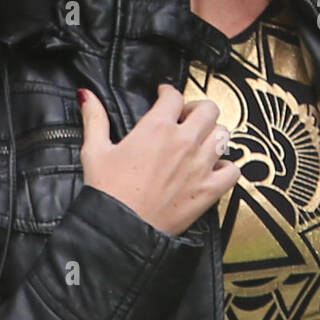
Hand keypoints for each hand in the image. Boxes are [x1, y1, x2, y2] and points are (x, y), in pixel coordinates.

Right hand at [78, 85, 239, 237]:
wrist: (121, 227)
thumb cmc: (108, 192)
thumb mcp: (95, 150)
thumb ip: (94, 118)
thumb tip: (87, 96)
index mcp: (157, 128)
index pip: (174, 96)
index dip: (168, 92)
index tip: (165, 96)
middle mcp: (184, 142)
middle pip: (208, 109)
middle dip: (196, 109)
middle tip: (186, 117)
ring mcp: (200, 165)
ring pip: (223, 135)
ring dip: (212, 134)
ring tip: (201, 140)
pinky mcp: (209, 189)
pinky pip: (232, 169)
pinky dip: (226, 167)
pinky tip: (213, 168)